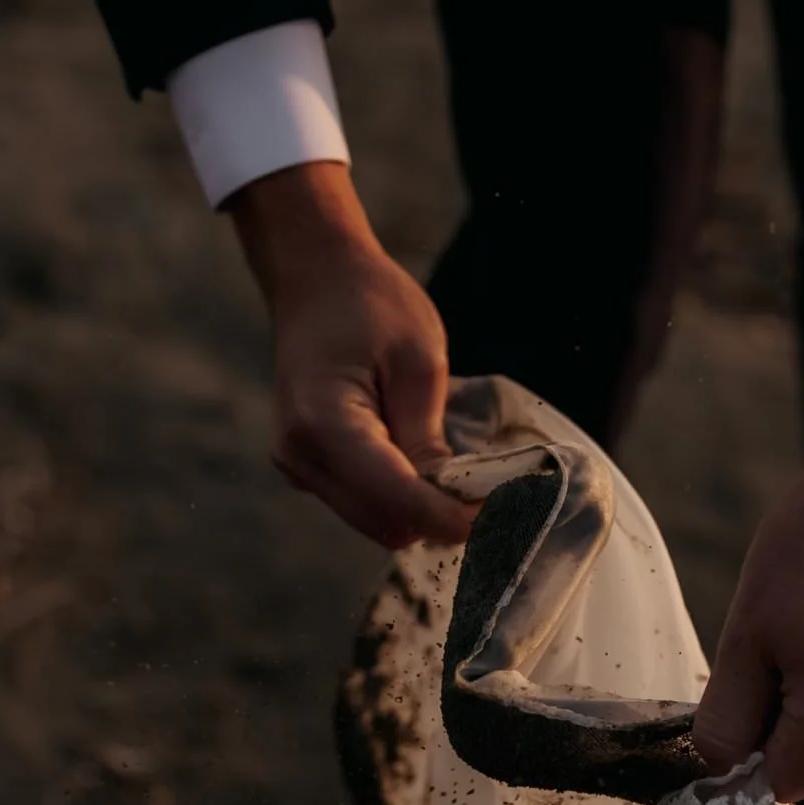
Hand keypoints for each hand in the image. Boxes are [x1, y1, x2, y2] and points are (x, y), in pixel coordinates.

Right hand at [227, 163, 475, 548]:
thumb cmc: (371, 305)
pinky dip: (404, 501)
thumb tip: (454, 504)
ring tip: (469, 484)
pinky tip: (431, 472)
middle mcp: (299, 456)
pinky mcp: (307, 470)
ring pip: (376, 523)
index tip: (505, 517)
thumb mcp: (419, 361)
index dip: (450, 517)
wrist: (316, 280)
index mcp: (323, 422)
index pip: (395, 498)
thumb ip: (428, 438)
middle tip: (498, 498)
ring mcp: (298, 467)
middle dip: (442, 520)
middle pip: (386, 524)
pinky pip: (365, 506)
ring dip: (425, 514)